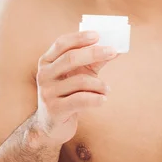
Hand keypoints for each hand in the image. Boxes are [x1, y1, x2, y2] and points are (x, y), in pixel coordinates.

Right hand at [33, 31, 117, 145]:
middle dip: (94, 53)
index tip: (98, 35)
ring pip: (80, 81)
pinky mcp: (55, 110)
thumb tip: (118, 49)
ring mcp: (47, 92)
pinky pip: (80, 100)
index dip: (79, 37)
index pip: (61, 43)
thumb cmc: (69, 93)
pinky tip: (103, 99)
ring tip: (106, 89)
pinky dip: (96, 98)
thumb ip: (95, 61)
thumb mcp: (80, 74)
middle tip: (112, 52)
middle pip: (70, 58)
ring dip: (99, 84)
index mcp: (47, 61)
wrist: (52, 125)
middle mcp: (44, 75)